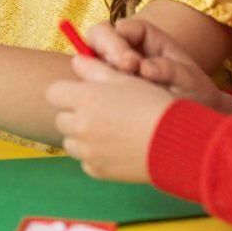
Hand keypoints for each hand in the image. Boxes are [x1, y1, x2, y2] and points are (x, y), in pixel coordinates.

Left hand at [46, 58, 174, 181]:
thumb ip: (96, 69)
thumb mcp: (127, 80)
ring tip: (111, 131)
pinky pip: (86, 160)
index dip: (68, 92)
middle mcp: (80, 125)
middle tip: (102, 113)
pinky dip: (96, 156)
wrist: (177, 144)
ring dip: (83, 136)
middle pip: (61, 118)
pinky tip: (118, 148)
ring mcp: (86, 151)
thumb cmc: (154, 105)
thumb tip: (76, 60)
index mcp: (84, 98)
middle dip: (75, 114)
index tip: (84, 94)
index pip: (54, 93)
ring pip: (70, 142)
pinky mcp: (96, 170)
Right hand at [86, 18, 231, 114]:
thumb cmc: (194, 93)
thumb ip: (169, 69)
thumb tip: (144, 68)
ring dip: (96, 71)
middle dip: (106, 51)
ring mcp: (112, 66)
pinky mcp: (105, 86)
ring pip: (89, 58)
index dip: (119, 41)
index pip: (121, 27)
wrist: (195, 120)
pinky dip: (95, 89)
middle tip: (123, 72)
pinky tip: (112, 104)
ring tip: (118, 91)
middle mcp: (124, 47)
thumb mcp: (189, 80)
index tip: (130, 63)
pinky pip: (90, 81)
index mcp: (146, 37)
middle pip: (98, 36)